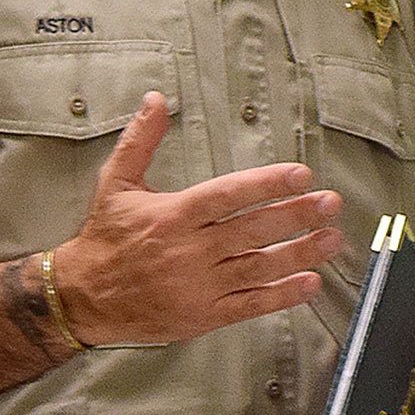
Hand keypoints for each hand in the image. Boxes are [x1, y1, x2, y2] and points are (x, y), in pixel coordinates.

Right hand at [52, 92, 344, 346]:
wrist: (81, 297)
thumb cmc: (104, 237)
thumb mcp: (116, 182)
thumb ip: (141, 140)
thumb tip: (156, 99)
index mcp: (174, 214)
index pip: (229, 195)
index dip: (267, 184)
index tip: (301, 174)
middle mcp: (189, 251)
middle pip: (252, 230)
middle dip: (296, 215)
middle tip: (330, 203)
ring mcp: (198, 286)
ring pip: (258, 268)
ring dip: (299, 253)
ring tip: (332, 239)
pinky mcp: (202, 316)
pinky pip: (248, 305)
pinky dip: (280, 295)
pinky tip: (309, 283)